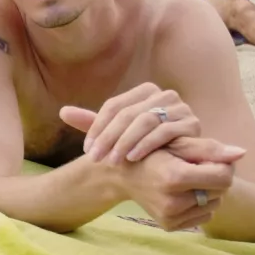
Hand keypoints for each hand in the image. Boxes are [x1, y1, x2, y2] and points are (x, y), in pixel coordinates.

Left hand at [62, 82, 235, 164]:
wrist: (182, 163)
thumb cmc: (146, 147)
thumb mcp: (118, 134)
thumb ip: (93, 123)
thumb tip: (62, 112)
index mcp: (146, 91)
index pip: (114, 105)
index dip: (97, 127)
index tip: (87, 150)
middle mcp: (164, 94)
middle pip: (127, 113)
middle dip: (108, 137)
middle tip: (96, 158)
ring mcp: (181, 108)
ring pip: (145, 121)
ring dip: (125, 142)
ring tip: (113, 160)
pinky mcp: (192, 124)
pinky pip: (165, 132)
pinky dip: (146, 144)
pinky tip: (133, 158)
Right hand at [115, 136, 244, 231]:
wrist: (120, 174)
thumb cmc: (150, 151)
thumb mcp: (175, 143)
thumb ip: (209, 148)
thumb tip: (241, 153)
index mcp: (174, 177)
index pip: (224, 176)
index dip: (222, 165)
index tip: (208, 157)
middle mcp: (172, 201)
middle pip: (221, 190)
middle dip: (215, 177)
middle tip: (196, 166)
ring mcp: (171, 217)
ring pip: (214, 204)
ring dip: (208, 191)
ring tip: (187, 179)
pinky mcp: (170, 226)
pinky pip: (203, 216)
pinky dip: (199, 204)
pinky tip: (182, 193)